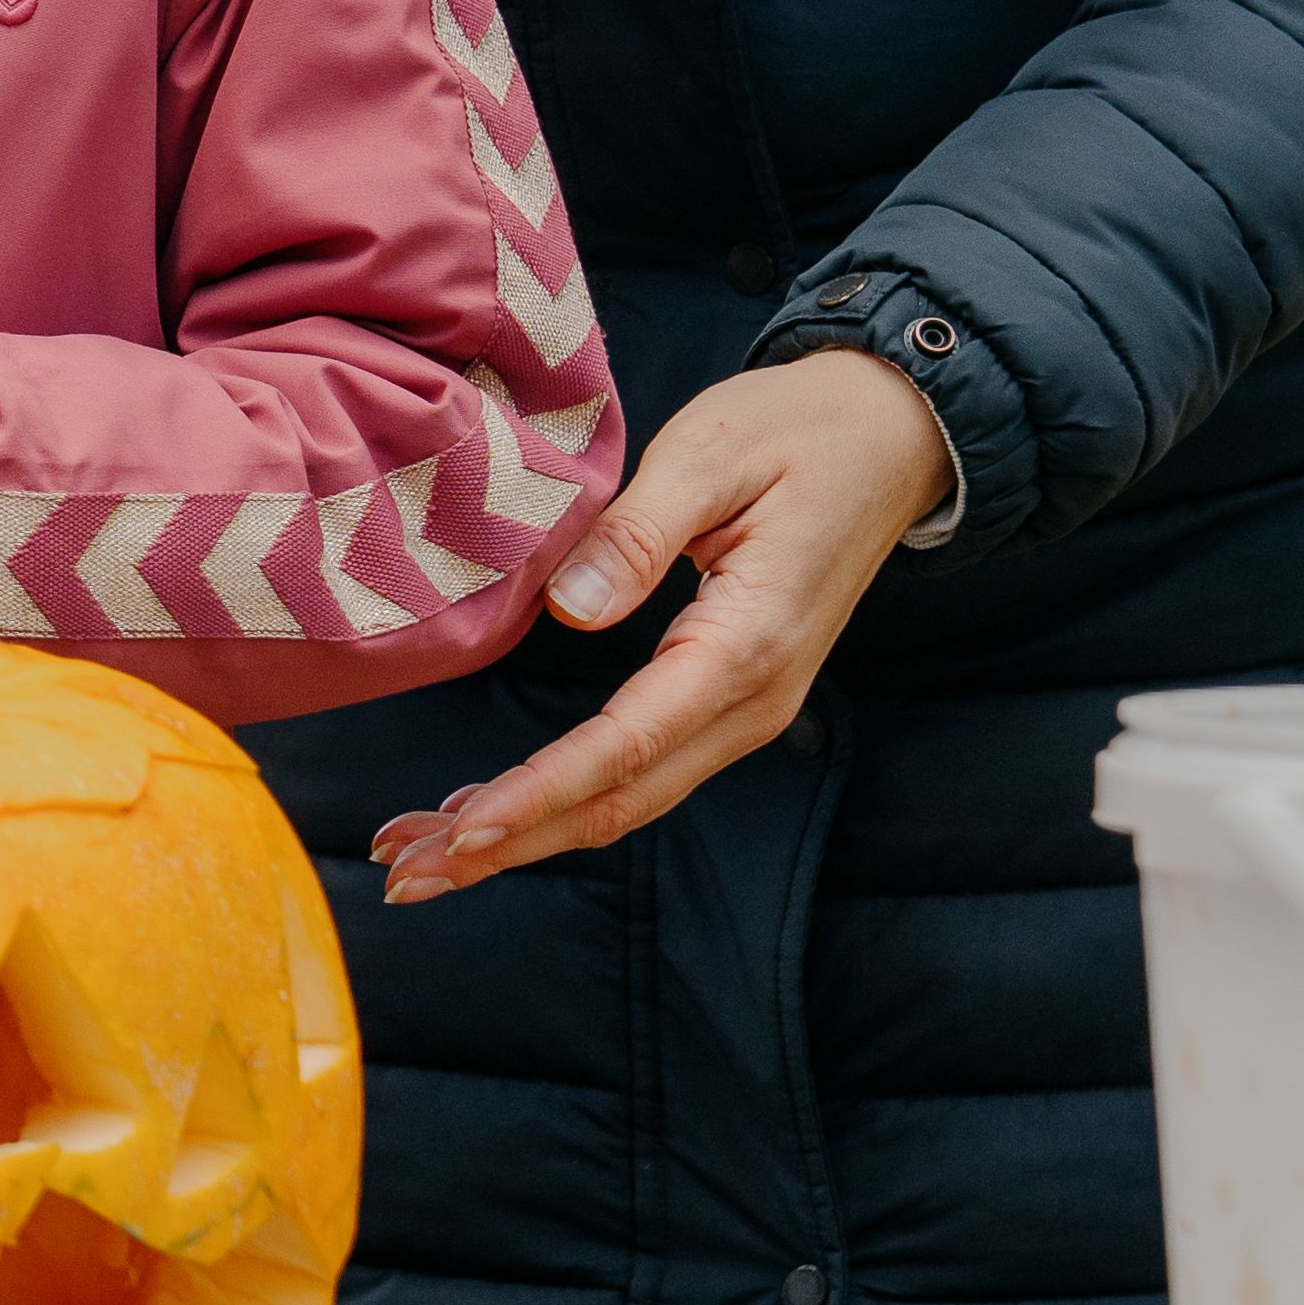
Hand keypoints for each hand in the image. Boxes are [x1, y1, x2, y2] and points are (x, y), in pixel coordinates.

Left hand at [372, 349, 949, 905]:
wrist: (891, 435)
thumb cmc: (799, 430)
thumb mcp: (710, 452)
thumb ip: (637, 534)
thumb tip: (570, 612)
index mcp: (745, 644)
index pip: (625, 746)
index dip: (538, 795)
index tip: (463, 832)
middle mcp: (751, 699)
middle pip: (621, 801)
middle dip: (514, 844)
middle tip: (412, 875)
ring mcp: (746, 708)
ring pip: (628, 798)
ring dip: (529, 833)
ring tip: (427, 858)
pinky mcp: (729, 696)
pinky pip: (643, 768)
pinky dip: (563, 801)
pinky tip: (495, 811)